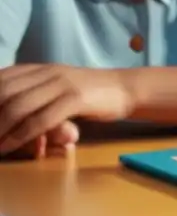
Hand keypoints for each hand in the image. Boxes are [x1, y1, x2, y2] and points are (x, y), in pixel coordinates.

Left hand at [0, 65, 132, 154]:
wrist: (125, 89)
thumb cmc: (89, 94)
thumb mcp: (56, 88)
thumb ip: (32, 96)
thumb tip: (6, 121)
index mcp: (39, 68)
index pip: (1, 79)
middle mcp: (47, 72)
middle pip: (4, 92)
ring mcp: (62, 84)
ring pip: (18, 106)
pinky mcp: (76, 99)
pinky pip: (40, 119)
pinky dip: (20, 135)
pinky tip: (9, 147)